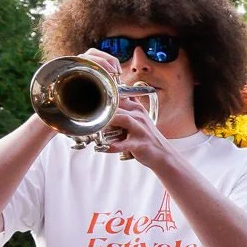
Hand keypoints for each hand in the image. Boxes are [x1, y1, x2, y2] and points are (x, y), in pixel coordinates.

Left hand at [81, 47, 168, 165]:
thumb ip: (128, 105)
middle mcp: (139, 115)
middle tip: (84, 112)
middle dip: (101, 108)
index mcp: (136, 108)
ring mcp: (140, 129)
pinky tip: (103, 147)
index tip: (87, 93)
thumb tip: (117, 92)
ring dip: (107, 122)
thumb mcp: (139, 117)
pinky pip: (124, 143)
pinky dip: (112, 146)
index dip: (104, 93)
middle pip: (118, 105)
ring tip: (94, 127)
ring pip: (122, 119)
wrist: (163, 154)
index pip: (119, 95)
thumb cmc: (145, 137)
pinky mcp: (140, 143)